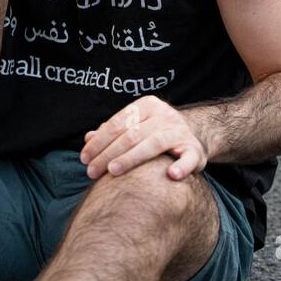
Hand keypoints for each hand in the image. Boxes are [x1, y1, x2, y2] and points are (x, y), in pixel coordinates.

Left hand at [80, 96, 208, 180]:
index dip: (99, 141)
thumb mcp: (135, 126)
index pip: (118, 123)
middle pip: (132, 134)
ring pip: (153, 144)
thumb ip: (113, 132)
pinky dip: (181, 166)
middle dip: (108, 153)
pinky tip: (171, 175)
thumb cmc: (155, 132)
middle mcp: (165, 115)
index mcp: (147, 105)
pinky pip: (188, 158)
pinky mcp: (195, 150)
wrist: (193, 135)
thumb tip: (87, 138)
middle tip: (91, 171)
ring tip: (113, 171)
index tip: (85, 158)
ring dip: (131, 158)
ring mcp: (180, 132)